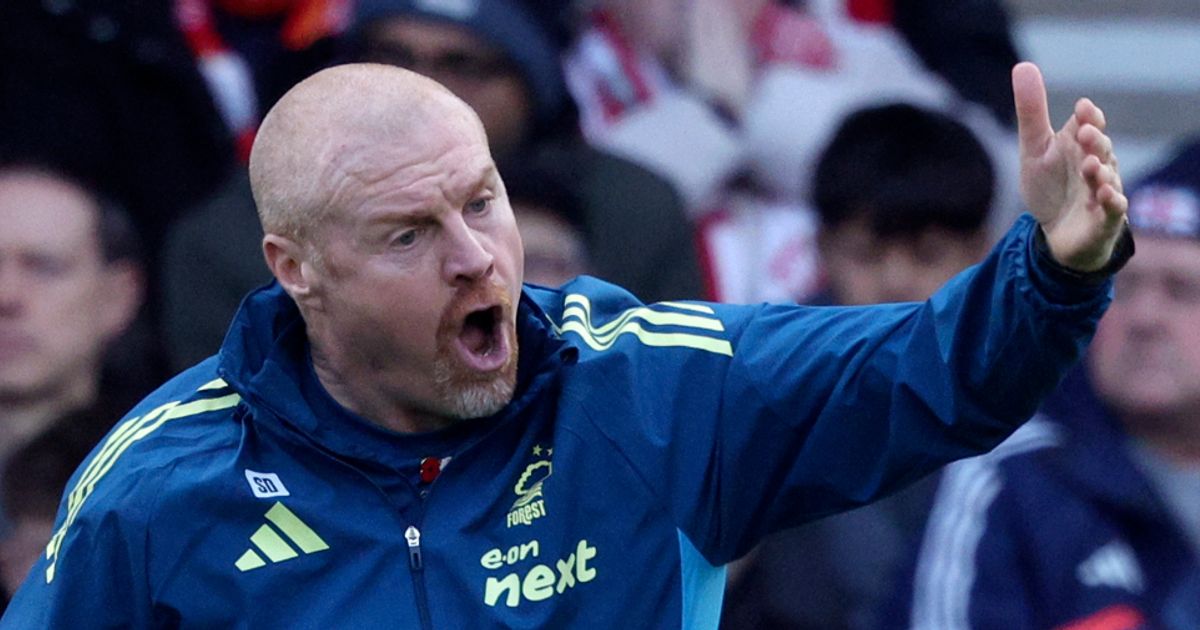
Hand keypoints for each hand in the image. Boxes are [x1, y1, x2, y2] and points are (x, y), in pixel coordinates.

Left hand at [1013, 62, 1127, 271]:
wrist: (1057, 233)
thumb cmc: (1050, 186)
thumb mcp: (1034, 148)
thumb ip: (1031, 111)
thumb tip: (1023, 65)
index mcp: (1079, 144)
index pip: (1089, 123)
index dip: (1089, 116)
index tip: (1082, 108)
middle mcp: (1096, 163)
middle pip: (1100, 148)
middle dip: (1095, 140)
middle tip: (1085, 133)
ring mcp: (1104, 190)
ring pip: (1107, 177)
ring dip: (1101, 170)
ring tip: (1090, 165)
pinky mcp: (1105, 218)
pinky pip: (1114, 208)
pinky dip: (1112, 201)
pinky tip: (1106, 194)